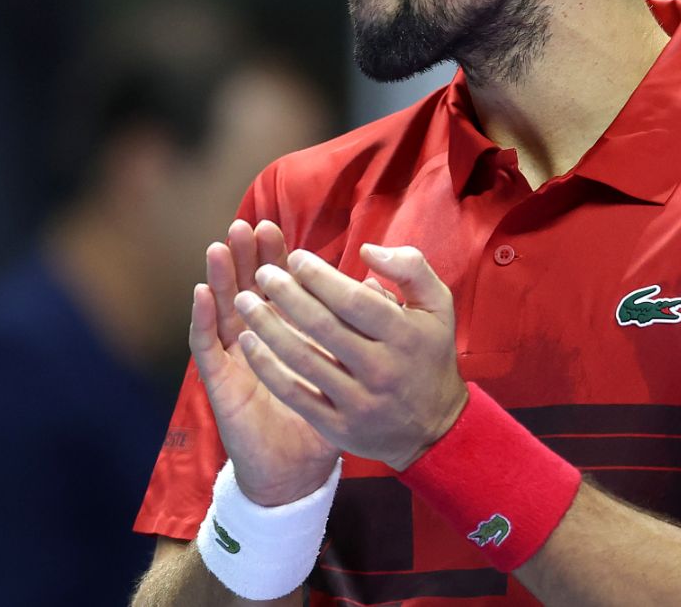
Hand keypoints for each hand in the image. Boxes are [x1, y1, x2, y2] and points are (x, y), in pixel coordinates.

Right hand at [191, 219, 341, 504]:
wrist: (297, 470)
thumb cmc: (326, 416)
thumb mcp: (348, 370)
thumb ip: (359, 329)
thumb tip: (370, 285)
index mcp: (290, 333)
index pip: (280, 287)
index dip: (276, 258)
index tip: (276, 228)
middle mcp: (260, 340)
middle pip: (248, 290)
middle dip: (247, 257)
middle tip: (246, 224)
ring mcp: (236, 359)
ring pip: (223, 309)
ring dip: (220, 277)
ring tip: (220, 245)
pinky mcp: (221, 382)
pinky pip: (207, 347)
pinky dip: (202, 319)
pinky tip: (202, 293)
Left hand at [233, 243, 468, 471]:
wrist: (435, 430)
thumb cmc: (429, 356)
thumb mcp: (437, 306)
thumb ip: (410, 268)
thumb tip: (367, 250)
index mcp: (404, 335)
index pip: (352, 301)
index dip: (318, 276)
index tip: (294, 257)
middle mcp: (381, 369)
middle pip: (323, 327)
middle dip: (286, 295)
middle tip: (262, 273)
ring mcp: (359, 401)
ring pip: (303, 360)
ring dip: (267, 327)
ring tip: (243, 301)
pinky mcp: (339, 427)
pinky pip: (295, 394)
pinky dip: (267, 367)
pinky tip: (248, 343)